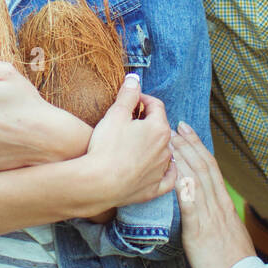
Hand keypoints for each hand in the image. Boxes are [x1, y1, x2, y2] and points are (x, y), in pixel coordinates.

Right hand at [81, 75, 174, 207]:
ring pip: (163, 151)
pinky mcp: (154, 189)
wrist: (99, 183)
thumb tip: (135, 79)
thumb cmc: (107, 146)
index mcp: (159, 128)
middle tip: (130, 120)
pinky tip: (161, 168)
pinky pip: (167, 178)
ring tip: (135, 142)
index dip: (142, 99)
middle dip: (147, 121)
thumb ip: (128, 94)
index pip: (156, 106)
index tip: (131, 100)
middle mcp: (165, 149)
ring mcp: (161, 170)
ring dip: (152, 144)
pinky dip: (165, 171)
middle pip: (160, 128)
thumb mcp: (116, 113)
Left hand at [172, 122, 255, 267]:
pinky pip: (191, 204)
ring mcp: (210, 216)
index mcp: (225, 205)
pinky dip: (183, 186)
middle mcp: (219, 205)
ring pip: (196, 179)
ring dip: (182, 157)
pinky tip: (174, 173)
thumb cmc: (234, 264)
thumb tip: (208, 207)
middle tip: (174, 126)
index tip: (186, 131)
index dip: (197, 147)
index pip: (211, 168)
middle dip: (187, 144)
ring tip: (168, 141)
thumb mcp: (229, 234)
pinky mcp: (200, 231)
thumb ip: (218, 218)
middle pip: (203, 167)